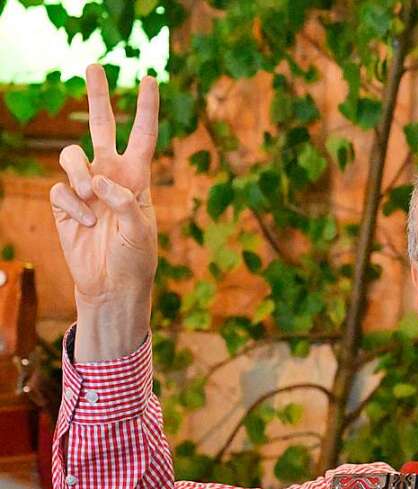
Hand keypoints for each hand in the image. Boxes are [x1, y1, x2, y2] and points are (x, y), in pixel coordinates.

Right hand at [49, 64, 158, 308]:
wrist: (112, 285)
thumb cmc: (135, 259)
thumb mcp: (142, 232)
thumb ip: (125, 202)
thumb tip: (99, 181)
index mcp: (138, 178)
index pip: (142, 136)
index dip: (146, 108)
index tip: (150, 79)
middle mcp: (111, 176)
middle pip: (101, 127)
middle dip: (97, 97)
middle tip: (94, 65)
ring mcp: (86, 188)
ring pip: (70, 154)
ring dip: (77, 171)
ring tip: (90, 196)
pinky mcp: (64, 203)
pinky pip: (59, 189)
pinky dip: (71, 206)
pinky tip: (85, 225)